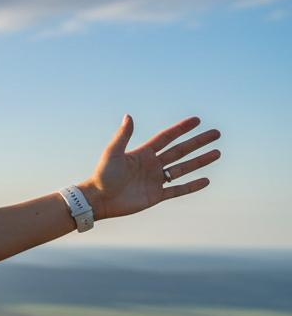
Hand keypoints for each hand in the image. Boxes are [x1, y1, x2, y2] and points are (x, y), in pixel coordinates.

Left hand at [85, 114, 220, 219]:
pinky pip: (178, 190)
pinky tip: (206, 180)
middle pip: (180, 150)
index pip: (167, 137)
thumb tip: (129, 115)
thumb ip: (123, 136)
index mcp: (143, 153)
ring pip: (183, 169)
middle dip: (198, 142)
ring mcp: (155, 180)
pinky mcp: (156, 196)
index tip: (197, 120)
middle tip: (216, 134)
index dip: (181, 129)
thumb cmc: (102, 175)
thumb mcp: (113, 153)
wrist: (98, 200)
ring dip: (200, 161)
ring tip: (217, 153)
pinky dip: (192, 186)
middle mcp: (152, 165)